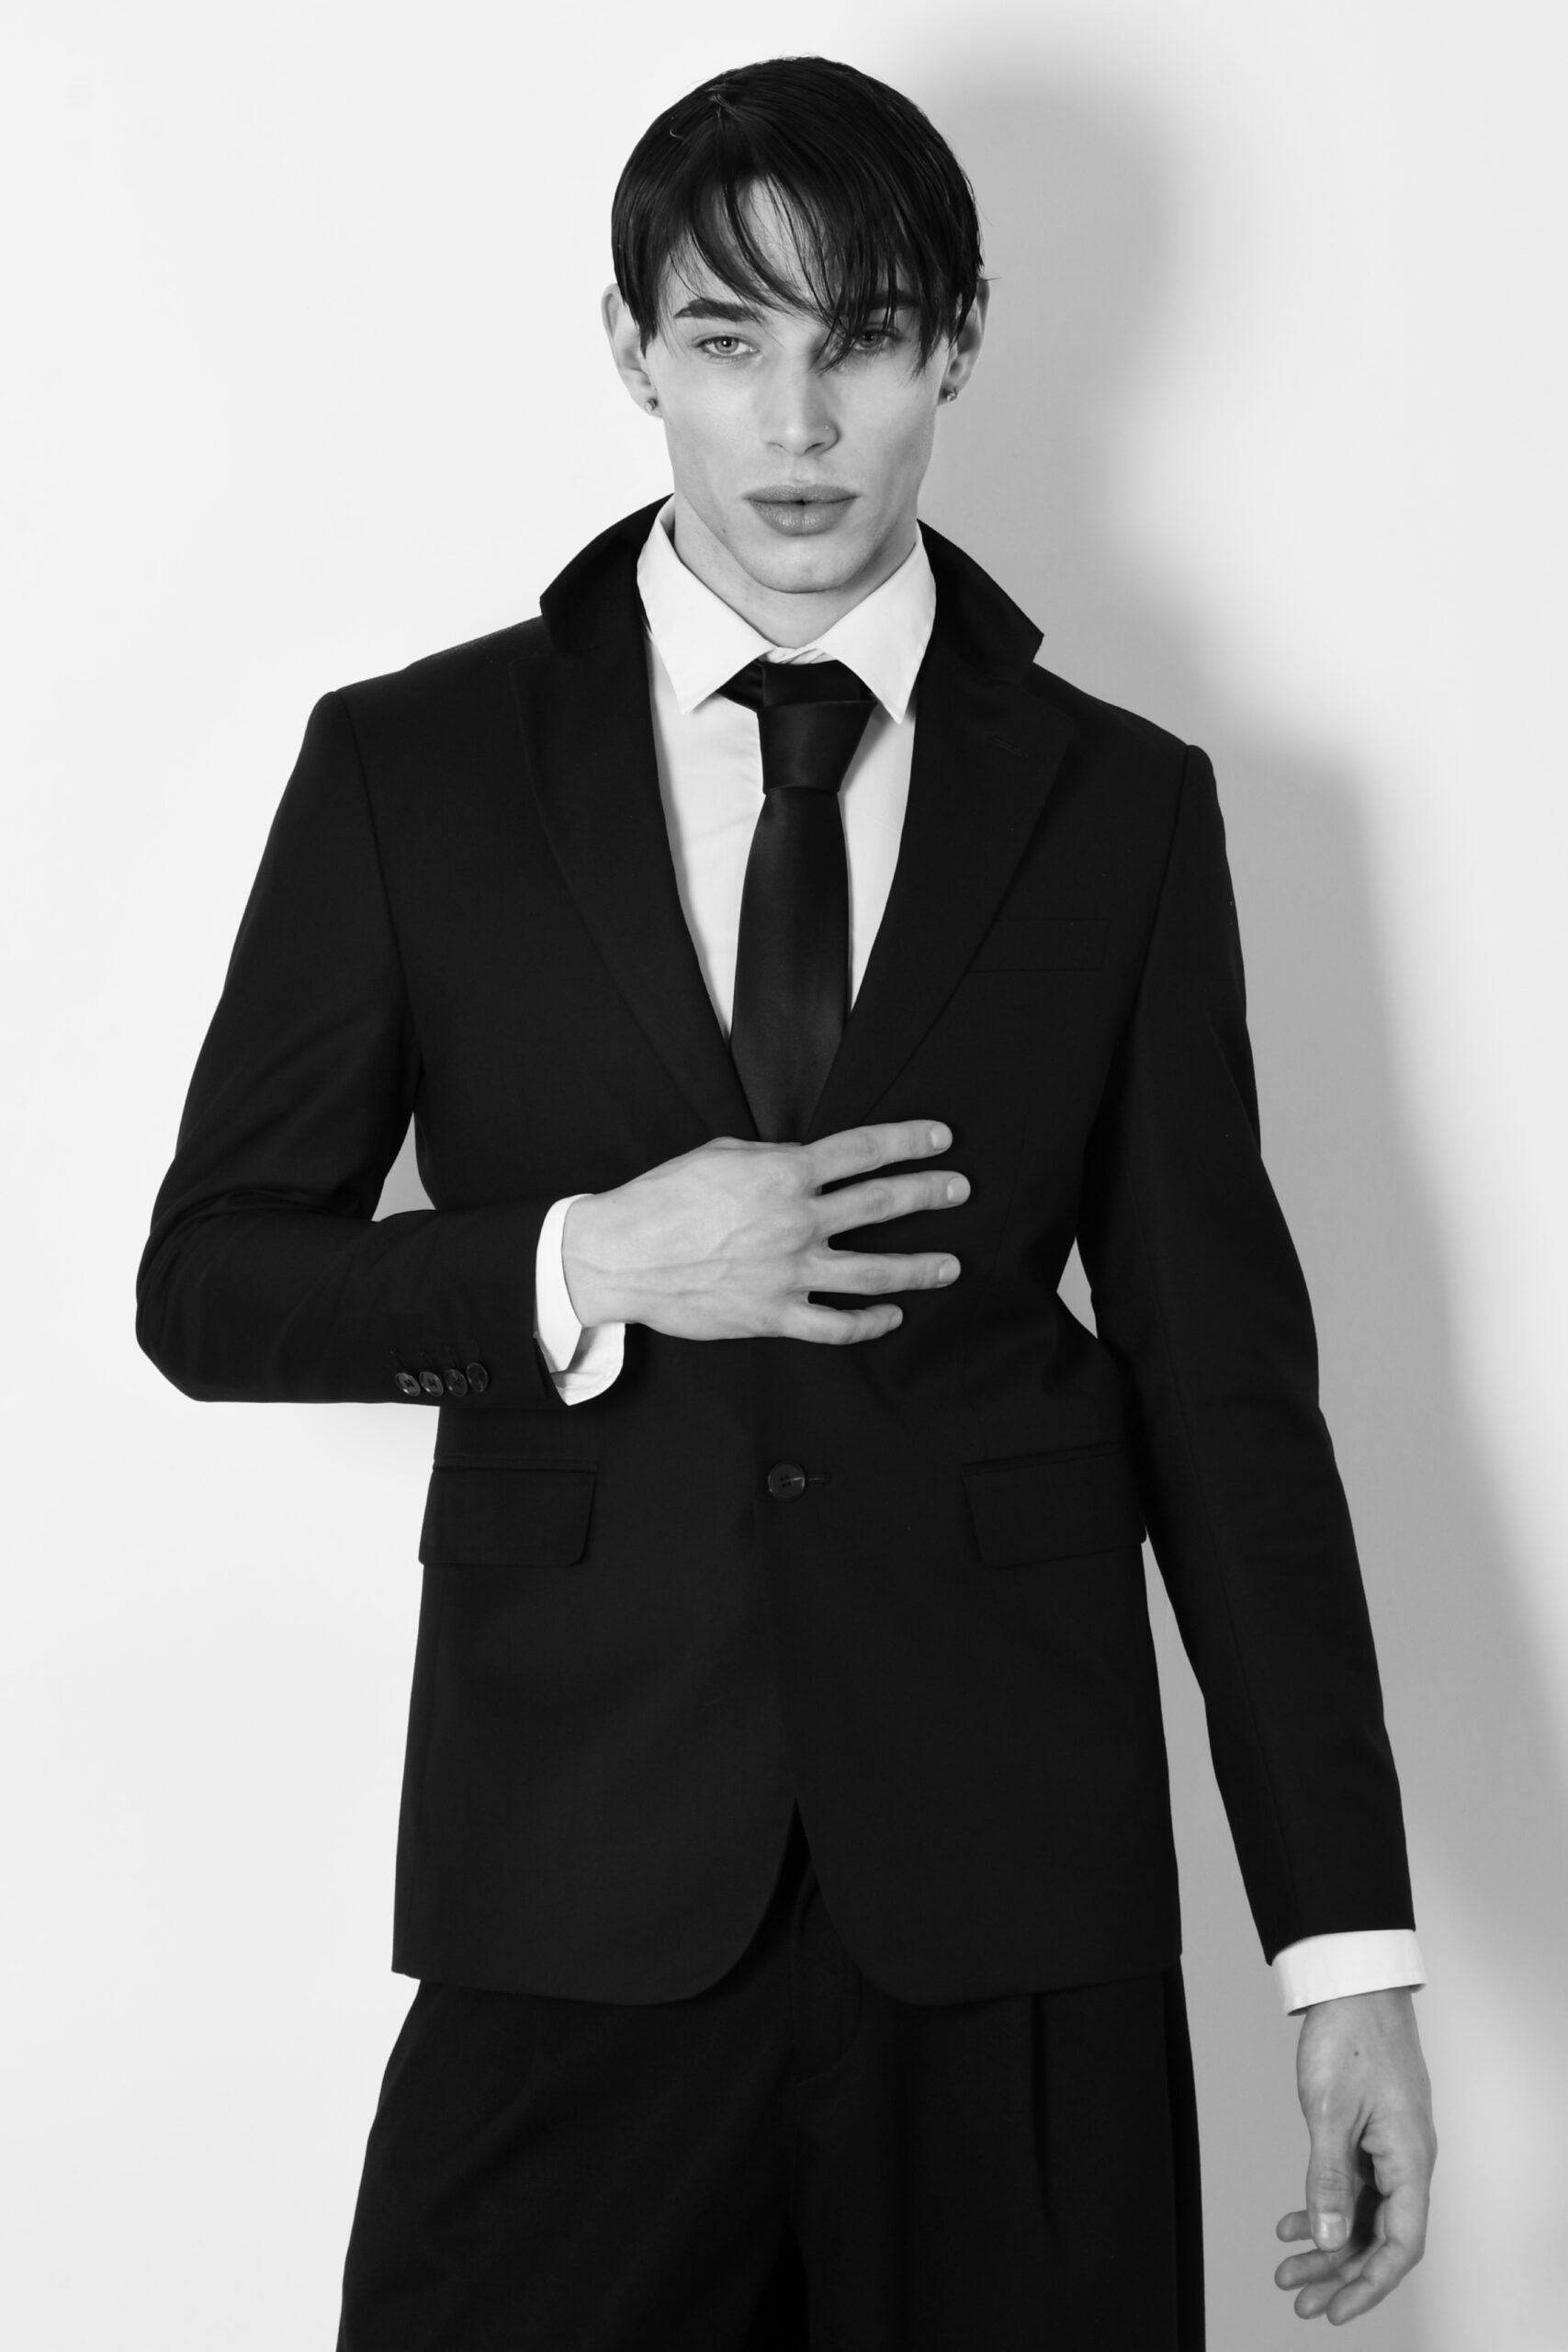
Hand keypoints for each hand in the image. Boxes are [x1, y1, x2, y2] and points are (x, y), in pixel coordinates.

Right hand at [560, 1119, 967, 1341]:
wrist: (621, 1254)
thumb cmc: (663, 1199)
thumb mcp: (720, 1155)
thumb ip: (771, 1158)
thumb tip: (802, 1161)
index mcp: (784, 1175)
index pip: (863, 1152)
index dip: (908, 1141)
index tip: (941, 1139)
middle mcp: (797, 1222)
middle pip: (881, 1204)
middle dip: (928, 1194)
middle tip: (960, 1189)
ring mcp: (789, 1273)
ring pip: (873, 1272)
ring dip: (919, 1268)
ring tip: (950, 1266)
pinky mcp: (773, 1315)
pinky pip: (834, 1326)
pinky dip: (868, 1324)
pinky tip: (891, 1317)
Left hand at [1274, 1987, 1435, 2323]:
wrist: (1354, 1982)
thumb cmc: (1350, 2037)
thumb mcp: (1330, 2111)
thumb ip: (1329, 2178)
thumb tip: (1330, 2239)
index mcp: (1410, 2159)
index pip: (1401, 2244)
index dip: (1370, 2284)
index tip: (1337, 2310)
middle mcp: (1408, 2160)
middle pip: (1380, 2237)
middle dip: (1340, 2274)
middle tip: (1299, 2299)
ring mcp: (1390, 2146)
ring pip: (1364, 2214)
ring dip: (1327, 2244)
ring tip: (1287, 2269)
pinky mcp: (1372, 2132)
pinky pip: (1354, 2185)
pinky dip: (1324, 2207)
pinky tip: (1292, 2223)